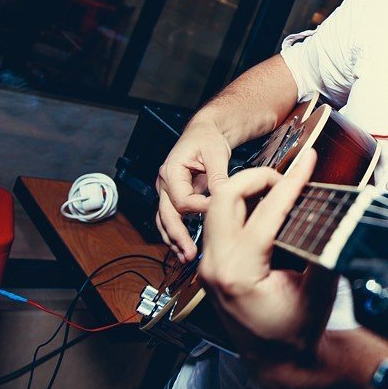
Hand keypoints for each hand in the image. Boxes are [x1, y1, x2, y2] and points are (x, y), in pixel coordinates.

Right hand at [156, 114, 233, 260]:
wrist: (204, 132)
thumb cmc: (208, 139)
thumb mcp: (216, 154)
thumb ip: (218, 177)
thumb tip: (223, 197)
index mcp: (172, 170)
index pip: (182, 199)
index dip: (200, 209)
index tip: (218, 214)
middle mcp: (164, 182)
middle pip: (167, 214)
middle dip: (178, 236)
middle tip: (190, 253)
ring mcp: (166, 190)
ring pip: (164, 219)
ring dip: (173, 239)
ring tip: (184, 256)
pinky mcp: (172, 196)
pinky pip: (169, 217)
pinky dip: (174, 232)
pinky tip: (181, 247)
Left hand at [195, 149, 336, 356]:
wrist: (277, 359)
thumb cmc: (295, 331)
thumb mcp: (318, 291)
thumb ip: (326, 251)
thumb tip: (339, 216)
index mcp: (239, 275)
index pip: (265, 212)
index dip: (291, 182)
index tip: (308, 161)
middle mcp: (216, 267)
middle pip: (225, 197)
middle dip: (258, 178)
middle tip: (289, 180)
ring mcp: (209, 266)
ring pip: (217, 206)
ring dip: (248, 190)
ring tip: (281, 193)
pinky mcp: (212, 264)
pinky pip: (220, 221)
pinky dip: (242, 206)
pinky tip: (267, 209)